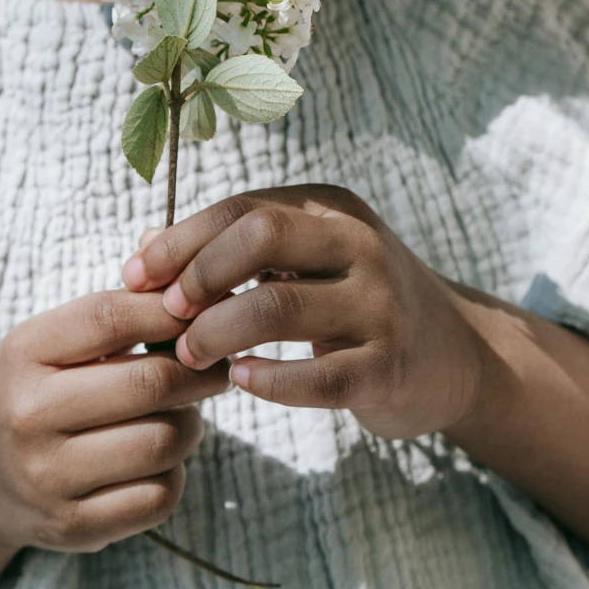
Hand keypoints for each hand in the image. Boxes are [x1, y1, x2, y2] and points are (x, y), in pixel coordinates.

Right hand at [0, 289, 226, 552]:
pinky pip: (159, 497)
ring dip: (191, 424)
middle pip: (149, 383)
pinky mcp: (73, 527)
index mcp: (23, 354)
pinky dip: (175, 474)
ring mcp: (47, 477)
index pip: (111, 318)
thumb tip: (182, 268)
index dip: (170, 310)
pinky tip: (159, 461)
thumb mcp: (54, 339)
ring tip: (182, 414)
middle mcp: (28, 416)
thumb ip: (118, 305)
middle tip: (213, 367)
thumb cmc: (38, 390)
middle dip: (199, 371)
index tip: (201, 314)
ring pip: (164, 442)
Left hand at [122, 187, 486, 442]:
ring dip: (220, 332)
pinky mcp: (388, 367)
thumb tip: (143, 245)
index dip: (182, 239)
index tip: (135, 274)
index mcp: (332, 210)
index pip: (244, 206)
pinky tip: (241, 381)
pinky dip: (268, 380)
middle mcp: (359, 246)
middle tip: (168, 314)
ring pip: (280, 306)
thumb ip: (231, 250)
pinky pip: (316, 375)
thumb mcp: (306, 261)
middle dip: (201, 274)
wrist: (454, 355)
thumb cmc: (356, 303)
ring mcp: (379, 305)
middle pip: (264, 235)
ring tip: (190, 355)